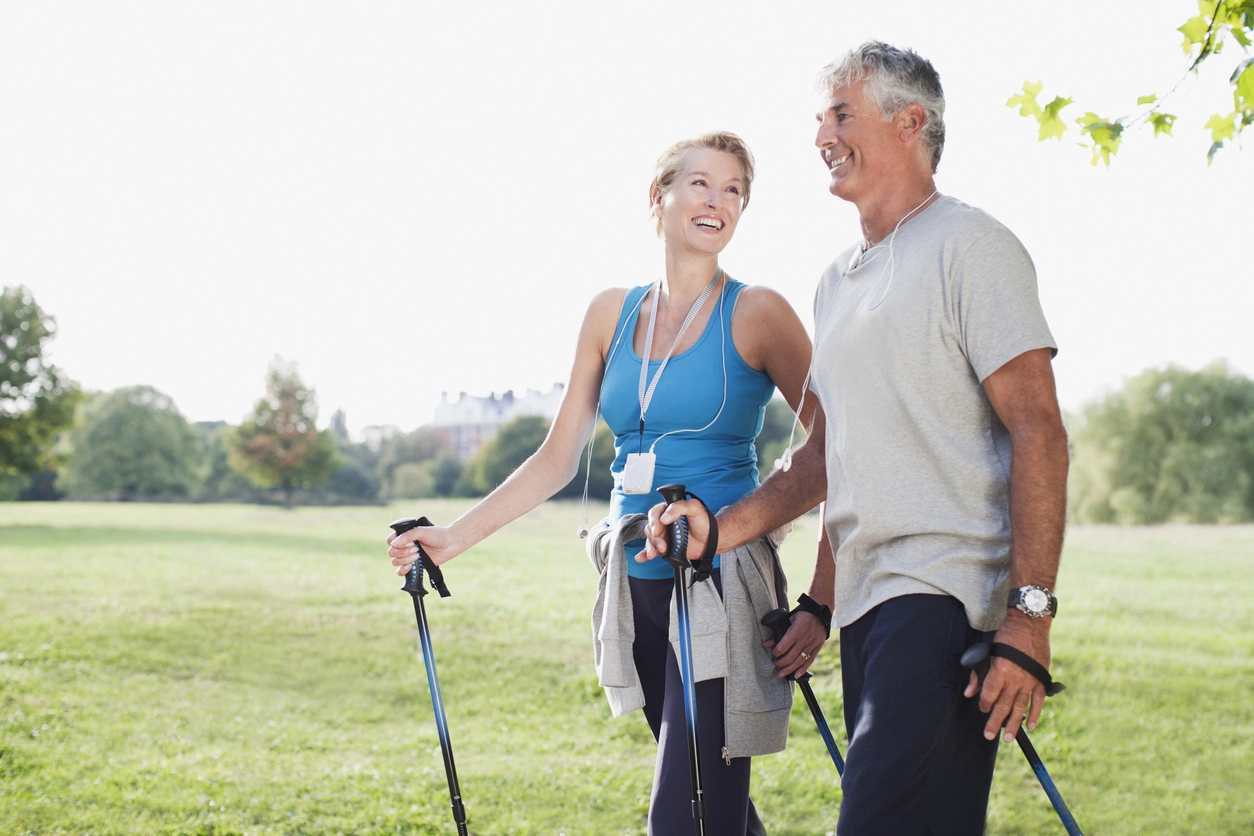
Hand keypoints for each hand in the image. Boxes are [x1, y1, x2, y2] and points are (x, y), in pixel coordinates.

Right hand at [385, 524, 458, 574]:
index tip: (409, 541)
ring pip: (395, 562)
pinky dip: (402, 570)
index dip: (396, 543)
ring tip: (418, 555)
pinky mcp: (413, 566)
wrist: (450, 544)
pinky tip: (409, 567)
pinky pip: (400, 571)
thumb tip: (394, 544)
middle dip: (403, 552)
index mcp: (404, 536)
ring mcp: (408, 556)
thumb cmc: (437, 535)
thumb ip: (408, 535)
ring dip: (405, 559)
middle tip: (417, 548)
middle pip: (391, 552)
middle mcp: (404, 546)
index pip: (390, 541)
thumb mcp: (422, 531)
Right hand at [641, 499, 710, 562]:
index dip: (654, 521)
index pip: (655, 513)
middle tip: (662, 545)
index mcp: (669, 511)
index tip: (657, 529)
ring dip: (650, 547)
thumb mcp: (695, 508)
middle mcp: (665, 523)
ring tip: (655, 553)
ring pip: (651, 540)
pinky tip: (642, 558)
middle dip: (654, 538)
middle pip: (650, 528)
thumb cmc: (704, 522)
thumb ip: (679, 507)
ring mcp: (665, 536)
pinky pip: (653, 550)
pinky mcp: (666, 547)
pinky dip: (645, 554)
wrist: (711, 540)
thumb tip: (664, 517)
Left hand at [764, 610, 827, 679]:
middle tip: (775, 665)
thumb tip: (766, 644)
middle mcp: (805, 638)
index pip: (784, 646)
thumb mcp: (788, 619)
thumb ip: (778, 632)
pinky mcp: (818, 647)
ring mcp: (812, 643)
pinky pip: (810, 660)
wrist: (820, 611)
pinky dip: (803, 669)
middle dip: (781, 663)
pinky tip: (796, 675)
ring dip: (789, 669)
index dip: (776, 653)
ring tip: (781, 674)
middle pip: (791, 656)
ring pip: (800, 661)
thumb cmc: (802, 614)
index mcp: (797, 630)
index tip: (773, 654)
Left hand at [964, 611, 1050, 741]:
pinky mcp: (1041, 679)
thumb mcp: (987, 651)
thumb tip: (969, 692)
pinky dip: (1035, 714)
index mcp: (1000, 670)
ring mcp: (1030, 680)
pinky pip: (1038, 701)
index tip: (983, 709)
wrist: (1030, 624)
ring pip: (1021, 707)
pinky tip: (1030, 726)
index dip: (984, 704)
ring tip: (1007, 738)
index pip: (990, 695)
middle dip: (995, 723)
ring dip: (1013, 724)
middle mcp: (1016, 678)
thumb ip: (978, 673)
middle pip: (1003, 706)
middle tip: (989, 736)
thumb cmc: (1006, 635)